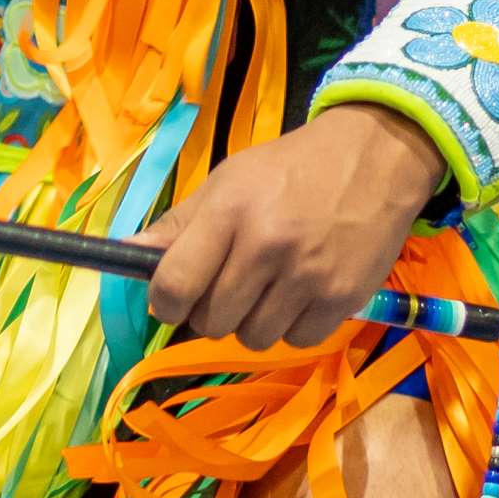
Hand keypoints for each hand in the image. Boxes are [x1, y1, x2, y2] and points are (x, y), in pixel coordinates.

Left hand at [141, 104, 447, 351]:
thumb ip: (177, 225)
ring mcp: (309, 277)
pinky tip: (299, 294)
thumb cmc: (290, 168)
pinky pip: (298, 341)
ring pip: (254, 339)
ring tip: (267, 289)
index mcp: (229, 213)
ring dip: (252, 322)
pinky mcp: (344, 298)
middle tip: (227, 287)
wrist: (376, 156)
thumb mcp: (228, 181)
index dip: (164, 303)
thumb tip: (121, 252)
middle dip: (210, 313)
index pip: (174, 286)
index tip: (172, 299)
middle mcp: (267, 247)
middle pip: (211, 322)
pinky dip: (293, 326)